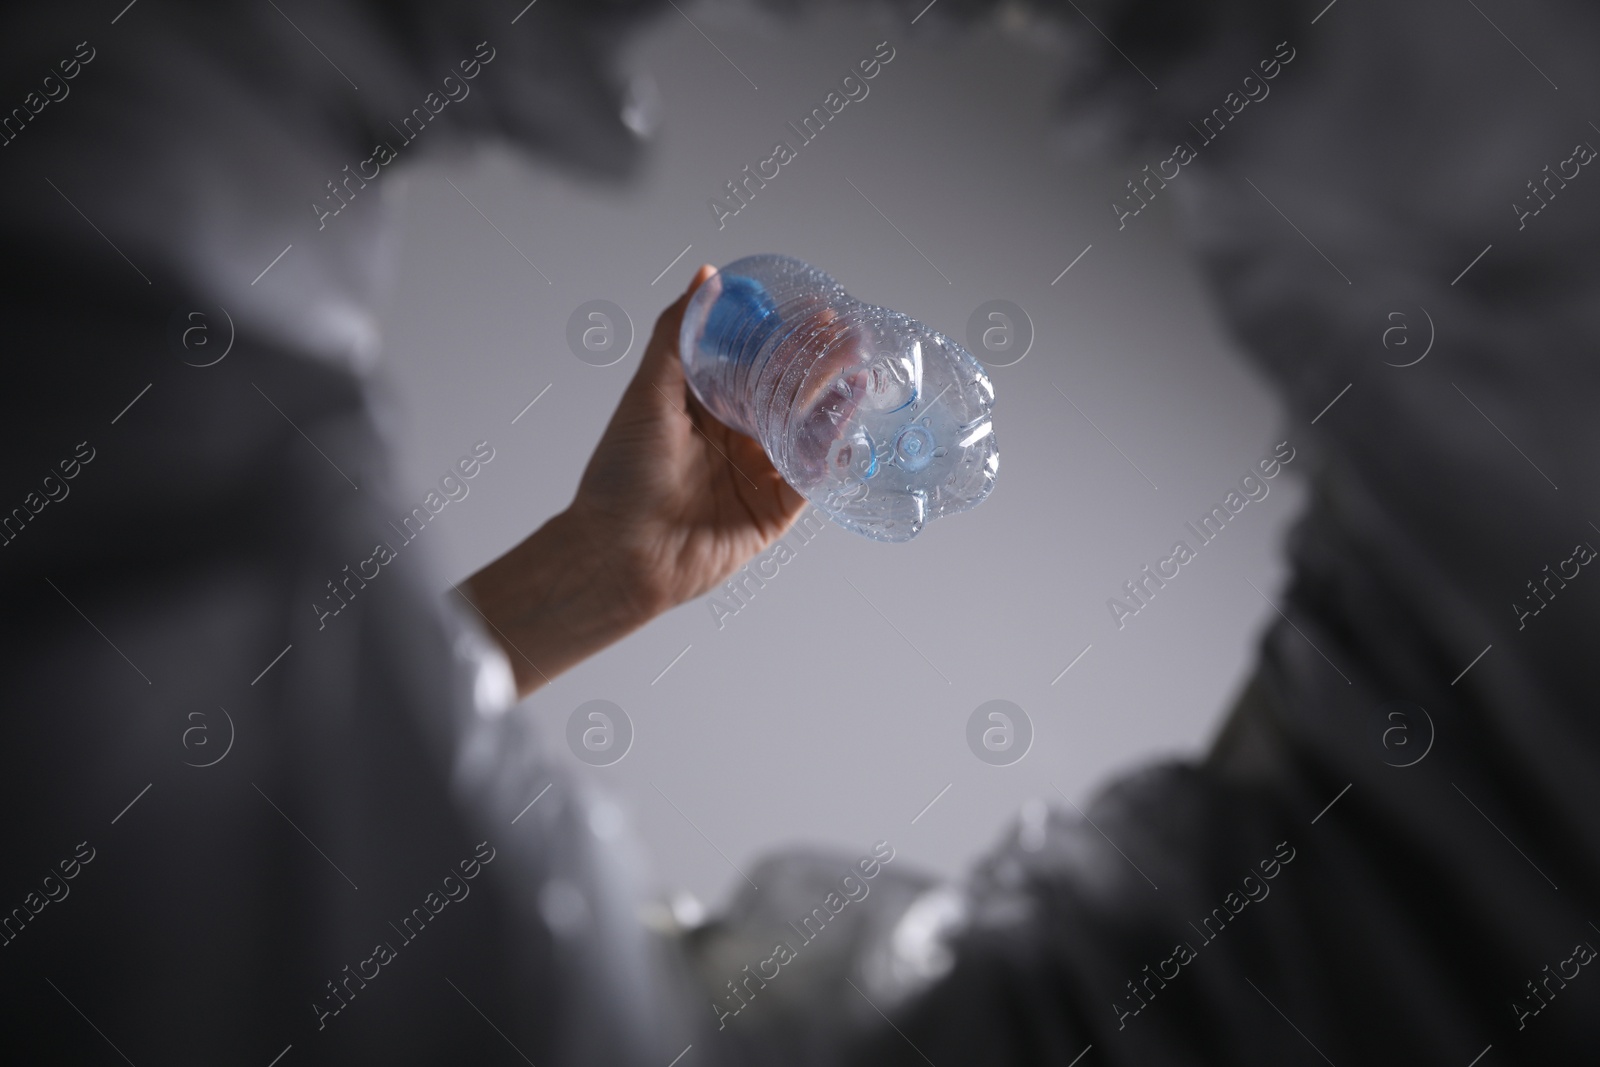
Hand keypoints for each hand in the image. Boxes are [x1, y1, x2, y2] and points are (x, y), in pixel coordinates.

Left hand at [465, 266, 807, 697]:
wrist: (620, 555)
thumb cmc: (620, 477)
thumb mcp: (646, 394)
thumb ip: (678, 335)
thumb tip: (705, 276)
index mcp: (707, 407)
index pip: (757, 361)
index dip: (785, 335)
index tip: (812, 309)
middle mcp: (737, 437)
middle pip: (789, 391)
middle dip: (820, 361)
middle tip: (847, 333)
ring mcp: (759, 473)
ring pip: (807, 429)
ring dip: (834, 398)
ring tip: (857, 366)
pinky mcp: (775, 509)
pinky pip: (811, 474)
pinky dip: (832, 448)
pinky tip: (848, 418)